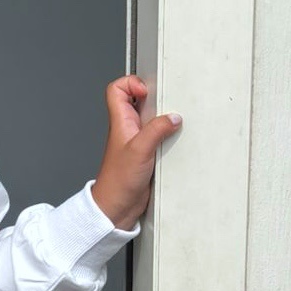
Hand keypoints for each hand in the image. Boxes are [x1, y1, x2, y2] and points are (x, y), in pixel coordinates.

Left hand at [90, 76, 181, 229]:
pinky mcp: (148, 153)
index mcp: (120, 122)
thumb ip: (157, 130)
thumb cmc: (118, 181)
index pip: (117, 89)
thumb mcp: (139, 150)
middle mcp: (128, 128)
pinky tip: (174, 141)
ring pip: (151, 118)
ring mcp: (138, 140)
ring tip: (172, 121)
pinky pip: (159, 136)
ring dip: (163, 118)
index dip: (131, 83)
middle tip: (165, 104)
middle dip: (154, 98)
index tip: (146, 92)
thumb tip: (173, 117)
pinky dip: (168, 135)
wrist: (117, 207)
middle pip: (139, 100)